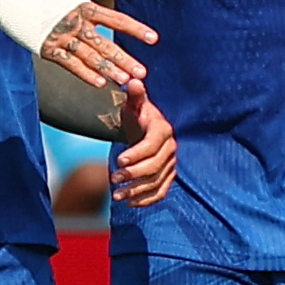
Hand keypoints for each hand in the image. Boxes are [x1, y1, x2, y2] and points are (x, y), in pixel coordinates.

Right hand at [0, 0, 157, 87]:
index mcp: (82, 6)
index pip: (115, 19)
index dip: (135, 29)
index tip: (153, 39)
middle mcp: (75, 23)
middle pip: (105, 44)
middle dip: (125, 59)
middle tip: (143, 73)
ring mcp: (60, 38)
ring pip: (90, 57)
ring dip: (109, 70)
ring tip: (125, 80)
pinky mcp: (47, 49)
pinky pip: (70, 65)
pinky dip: (85, 74)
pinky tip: (100, 83)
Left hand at [108, 79, 176, 205]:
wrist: (147, 128)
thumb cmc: (137, 115)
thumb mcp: (134, 105)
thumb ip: (134, 96)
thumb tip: (133, 81)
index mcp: (163, 130)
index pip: (152, 145)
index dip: (137, 154)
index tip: (119, 161)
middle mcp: (170, 148)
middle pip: (154, 166)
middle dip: (133, 174)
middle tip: (113, 179)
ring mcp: (171, 164)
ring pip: (157, 182)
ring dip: (137, 191)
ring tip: (117, 195)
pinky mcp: (168, 177)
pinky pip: (161, 192)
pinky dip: (147, 200)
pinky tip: (130, 203)